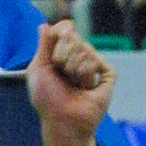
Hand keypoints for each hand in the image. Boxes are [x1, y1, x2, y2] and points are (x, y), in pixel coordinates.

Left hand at [25, 21, 114, 145]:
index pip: (65, 28)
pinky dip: (86, 75)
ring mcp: (94, 63)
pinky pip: (96, 61)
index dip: (58, 38)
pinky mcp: (107, 73)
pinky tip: (86, 87)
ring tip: (74, 85)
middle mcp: (79, 56)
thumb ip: (42, 46)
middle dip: (62, 58)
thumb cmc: (48, 100)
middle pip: (73, 37)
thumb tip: (44, 25)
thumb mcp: (38, 70)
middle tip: (62, 77)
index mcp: (63, 53)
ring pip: (85, 49)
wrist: (63, 120)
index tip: (52, 60)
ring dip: (73, 70)